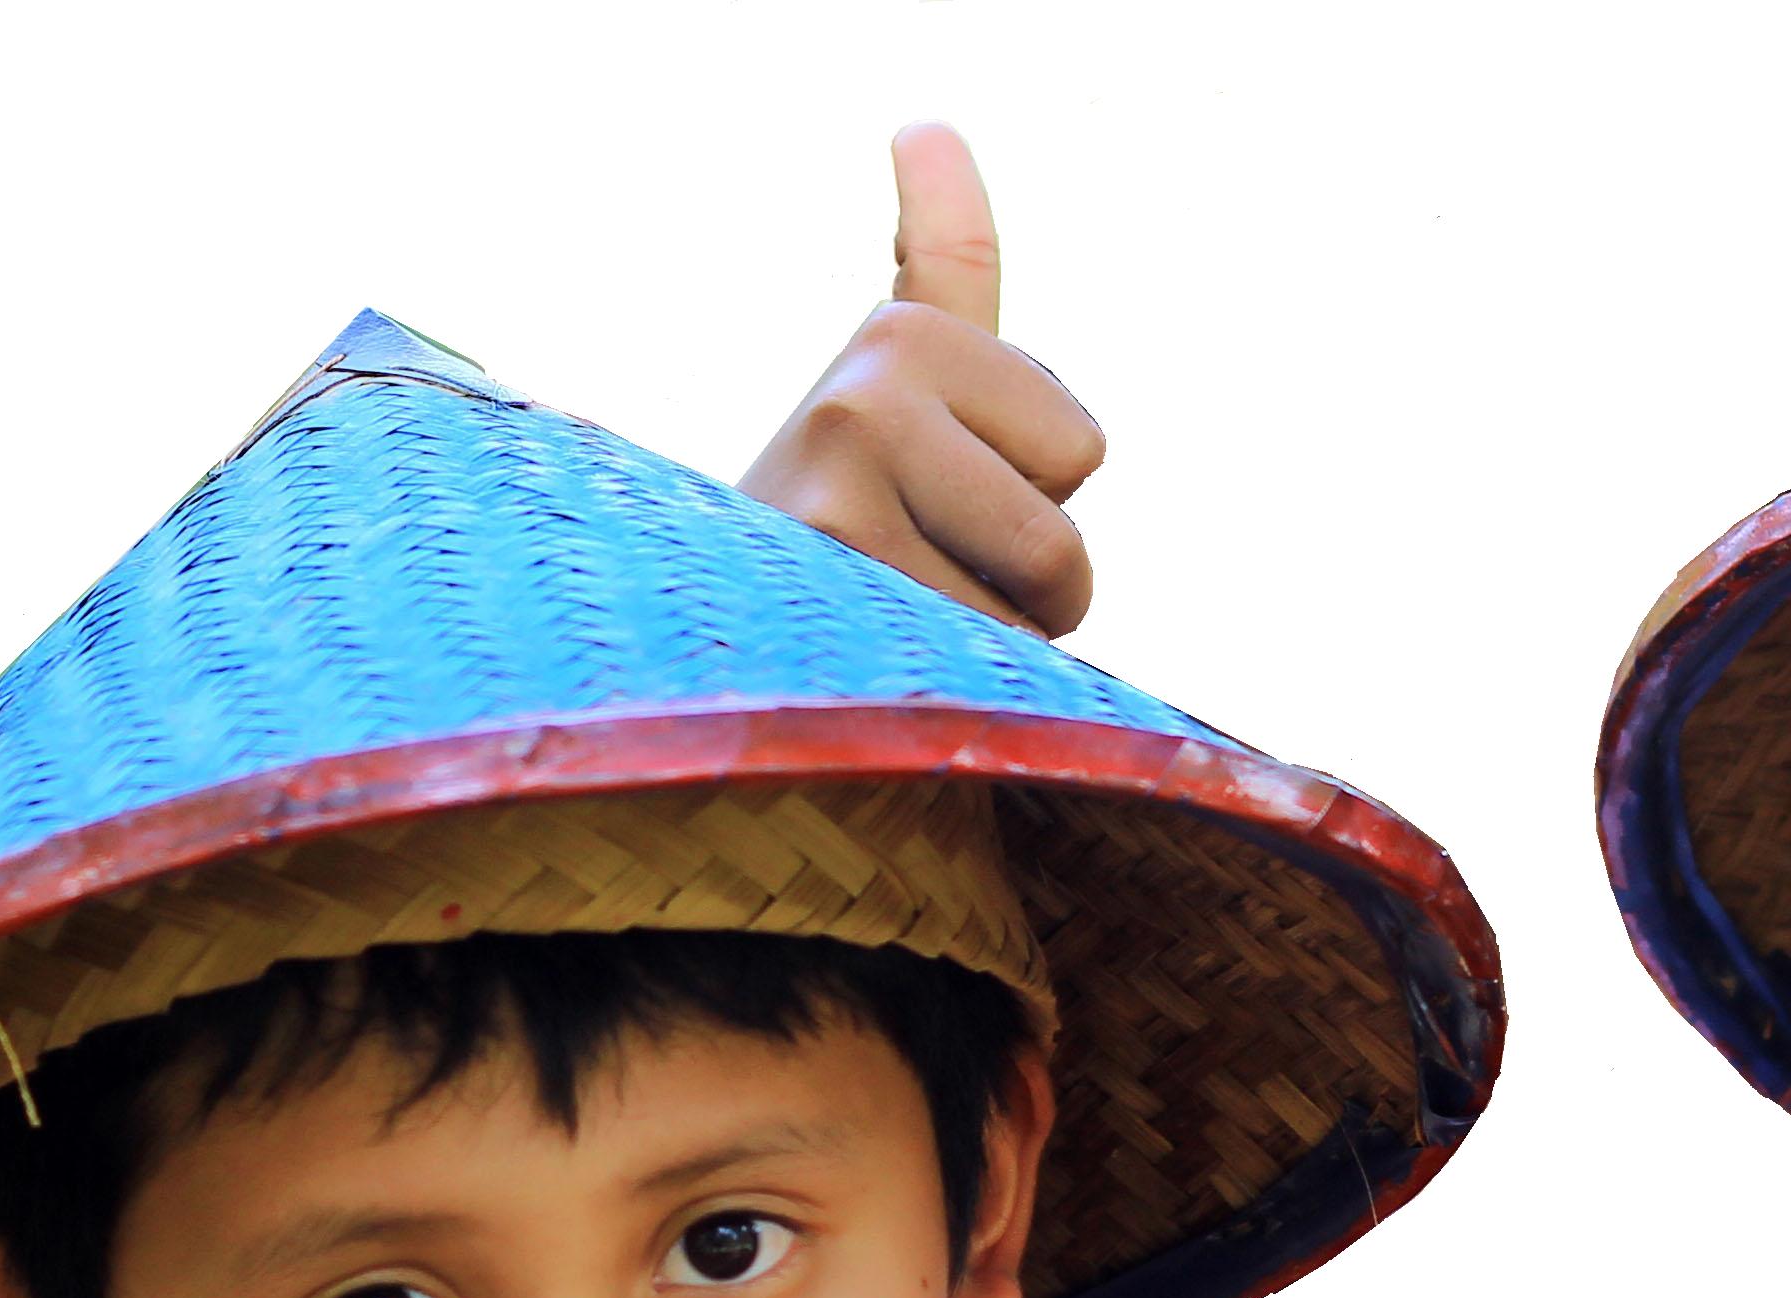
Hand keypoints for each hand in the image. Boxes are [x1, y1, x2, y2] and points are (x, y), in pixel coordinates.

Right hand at [737, 122, 1104, 632]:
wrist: (711, 615)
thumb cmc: (843, 500)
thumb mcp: (906, 373)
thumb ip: (942, 260)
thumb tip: (927, 124)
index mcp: (902, 336)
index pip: (1079, 448)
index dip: (1032, 494)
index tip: (937, 479)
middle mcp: (860, 393)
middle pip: (1061, 534)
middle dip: (1024, 577)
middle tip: (920, 562)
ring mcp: (837, 488)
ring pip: (1021, 602)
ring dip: (985, 634)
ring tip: (894, 605)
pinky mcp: (830, 582)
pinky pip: (973, 656)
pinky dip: (944, 680)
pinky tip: (870, 652)